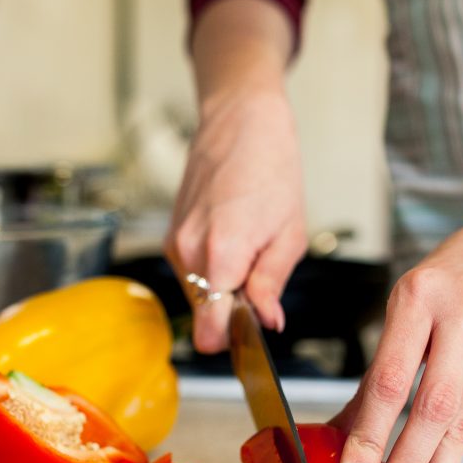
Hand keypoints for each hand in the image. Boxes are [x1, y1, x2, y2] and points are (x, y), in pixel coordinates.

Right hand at [164, 89, 306, 351]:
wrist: (240, 123)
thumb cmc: (271, 168)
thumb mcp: (290, 234)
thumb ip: (272, 284)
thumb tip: (267, 323)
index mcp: (221, 253)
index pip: (209, 329)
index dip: (232, 340)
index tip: (251, 335)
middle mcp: (189, 253)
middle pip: (205, 317)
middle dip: (232, 312)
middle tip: (261, 282)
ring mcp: (176, 246)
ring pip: (198, 298)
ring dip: (224, 290)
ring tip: (249, 252)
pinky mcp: (171, 239)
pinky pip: (193, 276)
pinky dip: (213, 273)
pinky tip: (233, 242)